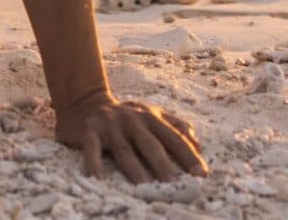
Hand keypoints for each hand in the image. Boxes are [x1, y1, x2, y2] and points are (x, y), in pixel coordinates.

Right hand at [55, 93, 207, 183]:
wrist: (86, 101)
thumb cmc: (127, 117)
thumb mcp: (153, 115)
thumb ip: (176, 126)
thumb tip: (198, 146)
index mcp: (152, 117)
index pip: (174, 137)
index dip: (188, 156)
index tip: (201, 174)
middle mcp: (132, 119)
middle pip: (150, 145)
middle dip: (163, 165)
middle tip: (174, 185)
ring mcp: (110, 124)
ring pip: (124, 150)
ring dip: (134, 170)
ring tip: (144, 188)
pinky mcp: (89, 130)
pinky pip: (92, 149)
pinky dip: (94, 164)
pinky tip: (99, 179)